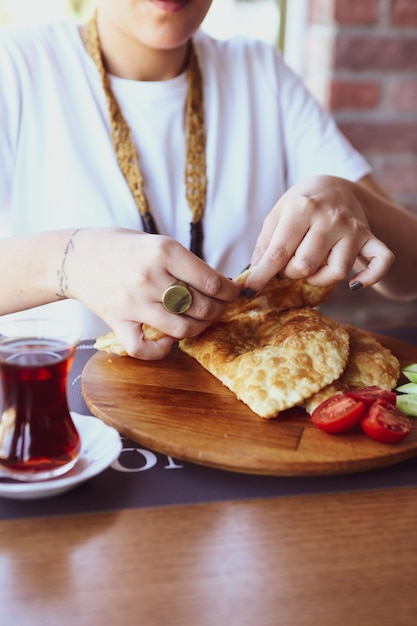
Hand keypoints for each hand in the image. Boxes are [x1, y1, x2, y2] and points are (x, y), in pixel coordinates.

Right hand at [66, 228, 240, 359]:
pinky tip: (169, 340)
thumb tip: (219, 286)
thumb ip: (185, 264)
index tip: (234, 293)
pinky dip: (161, 350)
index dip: (230, 292)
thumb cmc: (122, 247)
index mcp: (164, 251)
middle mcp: (150, 277)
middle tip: (219, 307)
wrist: (75, 257)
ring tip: (199, 321)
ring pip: (182, 328)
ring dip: (198, 328)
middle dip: (218, 310)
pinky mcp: (117, 322)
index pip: (212, 281)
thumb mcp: (157, 242)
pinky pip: (143, 349)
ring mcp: (133, 302)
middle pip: (201, 306)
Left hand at [244, 175, 393, 293]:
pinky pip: (380, 262)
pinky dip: (370, 278)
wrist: (334, 188)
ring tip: (312, 268)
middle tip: (290, 265)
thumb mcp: (277, 216)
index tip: (248, 293)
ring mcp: (352, 228)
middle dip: (291, 273)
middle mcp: (330, 217)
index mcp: (302, 208)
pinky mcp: (370, 238)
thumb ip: (265, 245)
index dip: (261, 277)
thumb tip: (254, 274)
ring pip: (335, 272)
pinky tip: (354, 284)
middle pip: (305, 266)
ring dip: (319, 279)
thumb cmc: (300, 206)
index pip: (278, 252)